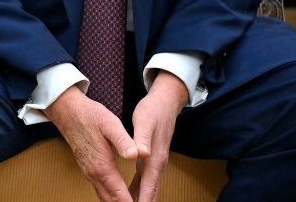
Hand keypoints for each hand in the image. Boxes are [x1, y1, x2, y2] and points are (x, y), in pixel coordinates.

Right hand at [45, 86, 138, 201]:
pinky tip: (119, 197)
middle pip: (112, 201)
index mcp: (102, 166)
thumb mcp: (110, 124)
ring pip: (104, 197)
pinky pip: (100, 190)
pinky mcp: (87, 169)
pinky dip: (111, 197)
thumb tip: (136, 155)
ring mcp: (89, 172)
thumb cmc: (90, 116)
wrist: (68, 112)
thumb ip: (123, 141)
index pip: (120, 196)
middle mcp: (94, 173)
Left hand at [128, 72, 188, 201]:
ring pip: (148, 189)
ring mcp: (156, 163)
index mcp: (155, 158)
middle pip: (150, 193)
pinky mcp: (152, 160)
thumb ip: (141, 138)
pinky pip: (145, 181)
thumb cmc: (153, 112)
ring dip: (140, 200)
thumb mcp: (144, 122)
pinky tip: (130, 196)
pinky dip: (139, 191)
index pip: (148, 187)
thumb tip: (141, 153)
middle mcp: (157, 164)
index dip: (142, 201)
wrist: (165, 103)